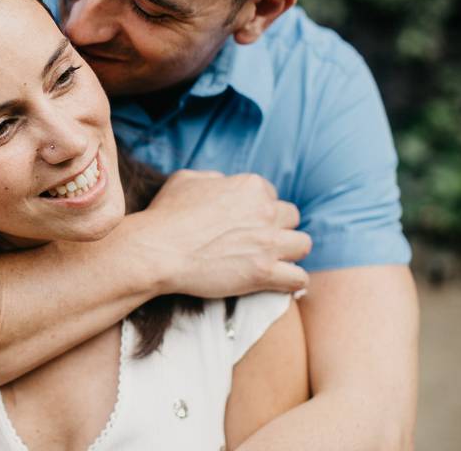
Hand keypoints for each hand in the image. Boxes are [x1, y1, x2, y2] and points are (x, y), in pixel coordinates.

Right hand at [124, 170, 310, 296]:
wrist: (157, 250)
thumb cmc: (166, 215)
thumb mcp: (185, 179)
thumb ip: (212, 177)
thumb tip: (222, 182)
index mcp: (250, 186)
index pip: (271, 195)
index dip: (257, 210)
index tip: (244, 223)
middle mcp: (265, 211)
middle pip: (291, 217)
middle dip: (276, 228)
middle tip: (256, 241)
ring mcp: (268, 242)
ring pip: (302, 244)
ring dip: (289, 252)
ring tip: (272, 261)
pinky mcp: (264, 272)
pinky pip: (299, 278)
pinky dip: (290, 282)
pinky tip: (276, 282)